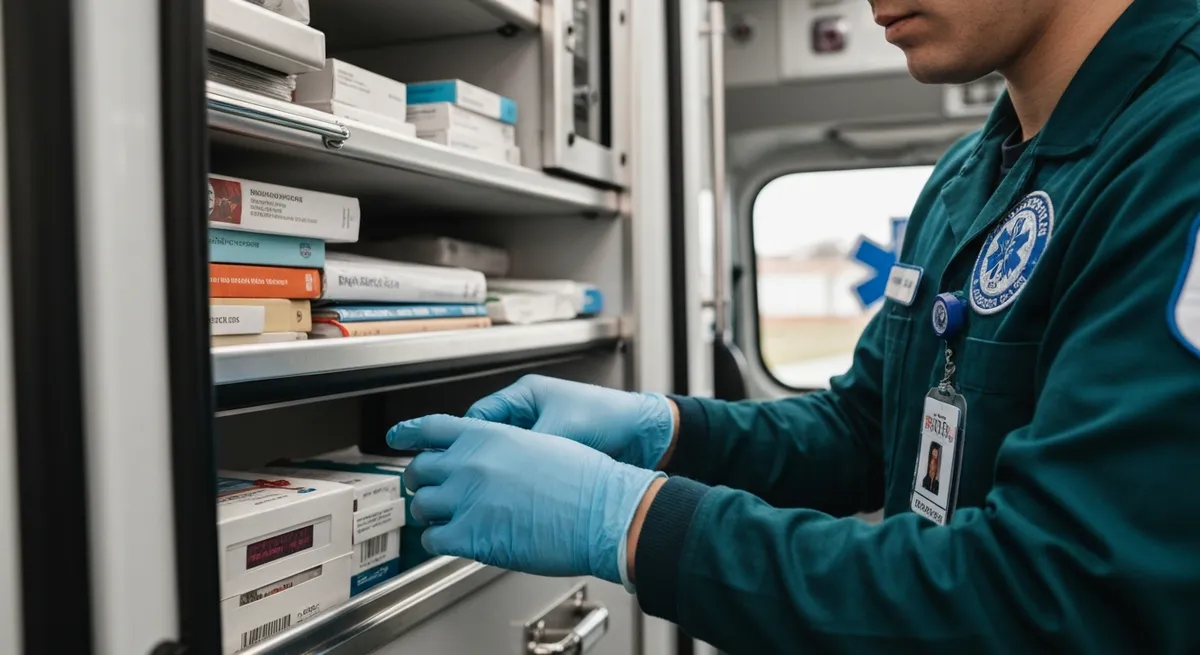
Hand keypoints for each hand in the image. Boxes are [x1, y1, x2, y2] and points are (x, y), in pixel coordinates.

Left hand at [386, 414, 663, 583]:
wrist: (604, 511)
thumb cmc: (586, 480)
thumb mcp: (541, 443)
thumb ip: (506, 447)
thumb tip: (491, 458)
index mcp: (489, 436)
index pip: (432, 427)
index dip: (409, 432)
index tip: (397, 437)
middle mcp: (471, 464)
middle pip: (420, 468)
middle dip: (421, 480)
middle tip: (425, 487)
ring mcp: (468, 499)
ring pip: (423, 505)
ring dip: (429, 512)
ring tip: (442, 517)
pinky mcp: (472, 535)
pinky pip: (434, 539)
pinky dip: (437, 541)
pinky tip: (450, 540)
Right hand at [465, 375, 676, 469]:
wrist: (646, 435)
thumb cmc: (610, 416)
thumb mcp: (563, 429)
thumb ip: (529, 445)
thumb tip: (499, 467)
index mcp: (526, 395)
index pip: (480, 416)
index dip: (467, 438)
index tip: (457, 459)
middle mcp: (531, 413)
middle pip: (490, 438)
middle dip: (482, 458)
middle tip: (470, 479)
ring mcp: (542, 435)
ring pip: (509, 456)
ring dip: (505, 471)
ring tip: (494, 489)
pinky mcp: (555, 455)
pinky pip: (528, 468)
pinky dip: (523, 480)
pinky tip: (519, 494)